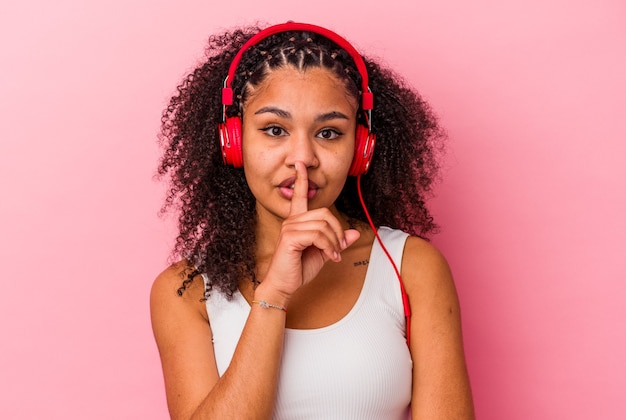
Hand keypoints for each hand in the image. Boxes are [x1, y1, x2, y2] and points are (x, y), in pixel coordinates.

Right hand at [258, 162, 359, 304]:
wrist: (283, 286)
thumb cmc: (298, 269)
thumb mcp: (323, 253)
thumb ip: (337, 242)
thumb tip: (354, 233)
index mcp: (297, 221)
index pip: (299, 195)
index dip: (301, 179)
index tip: (301, 165)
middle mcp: (292, 220)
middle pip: (325, 213)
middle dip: (338, 230)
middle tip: (338, 248)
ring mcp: (289, 227)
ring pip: (323, 225)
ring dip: (334, 242)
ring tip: (333, 255)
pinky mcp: (290, 238)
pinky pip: (318, 235)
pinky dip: (328, 246)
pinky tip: (329, 257)